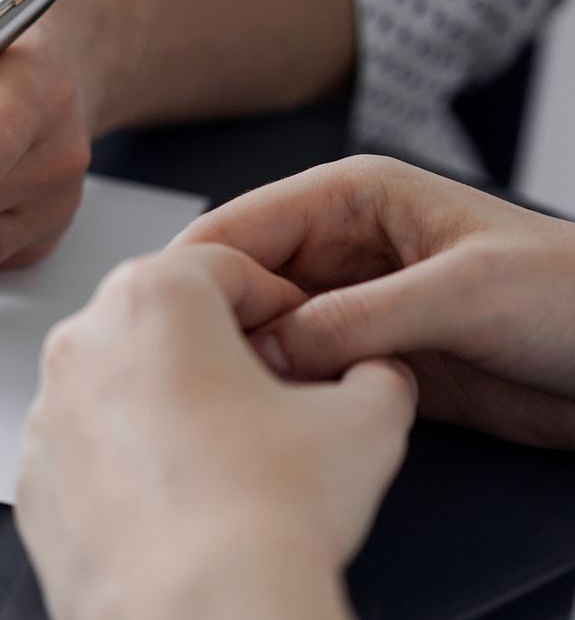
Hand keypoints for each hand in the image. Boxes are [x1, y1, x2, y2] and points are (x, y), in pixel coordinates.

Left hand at [16, 244, 418, 619]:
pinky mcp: (31, 488)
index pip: (224, 269)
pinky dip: (126, 472)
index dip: (278, 303)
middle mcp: (79, 347)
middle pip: (158, 326)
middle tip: (272, 402)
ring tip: (228, 466)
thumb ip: (371, 377)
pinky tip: (180, 510)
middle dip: (215, 353)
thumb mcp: (367, 420)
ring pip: (116, 392)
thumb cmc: (269, 514)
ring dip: (165, 412)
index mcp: (149, 299)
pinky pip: (86, 459)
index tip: (301, 339)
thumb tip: (371, 379)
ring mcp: (43, 420)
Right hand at [179, 155, 574, 447]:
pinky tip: (270, 419)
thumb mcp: (461, 294)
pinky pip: (300, 380)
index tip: (159, 321)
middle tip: (188, 374)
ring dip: (245, 368)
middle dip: (212, 326)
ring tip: (224, 402)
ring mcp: (353, 310)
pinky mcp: (369, 363)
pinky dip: (281, 399)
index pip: (238, 225)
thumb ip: (357, 318)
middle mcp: (342, 251)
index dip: (193, 271)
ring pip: (262, 337)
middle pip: (238, 285)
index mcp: (355, 200)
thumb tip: (269, 345)